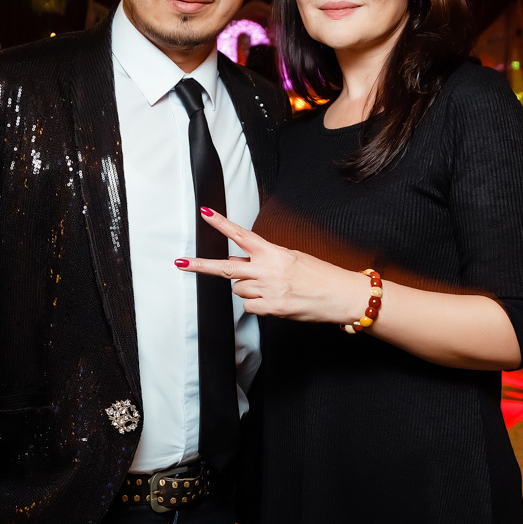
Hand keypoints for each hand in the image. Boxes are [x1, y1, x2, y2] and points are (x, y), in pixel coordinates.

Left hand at [174, 209, 369, 324]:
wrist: (341, 296)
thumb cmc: (321, 276)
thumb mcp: (294, 258)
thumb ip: (267, 259)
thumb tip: (243, 265)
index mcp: (274, 253)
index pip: (242, 235)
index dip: (222, 224)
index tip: (205, 213)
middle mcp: (267, 271)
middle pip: (226, 268)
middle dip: (200, 265)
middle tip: (181, 263)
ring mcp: (268, 291)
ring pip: (239, 290)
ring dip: (248, 289)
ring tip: (272, 288)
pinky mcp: (271, 309)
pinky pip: (250, 308)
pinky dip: (257, 305)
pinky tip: (274, 301)